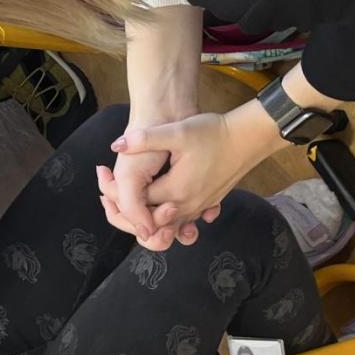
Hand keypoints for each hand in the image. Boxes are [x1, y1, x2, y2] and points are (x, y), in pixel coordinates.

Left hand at [107, 104, 278, 248]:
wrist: (249, 137)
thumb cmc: (214, 133)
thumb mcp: (178, 132)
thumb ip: (146, 139)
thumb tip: (117, 145)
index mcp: (176, 190)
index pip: (138, 204)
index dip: (119, 196)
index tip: (104, 186)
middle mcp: (188, 204)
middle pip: (151, 220)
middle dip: (129, 213)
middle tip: (107, 199)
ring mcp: (200, 206)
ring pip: (168, 223)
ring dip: (148, 216)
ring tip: (129, 200)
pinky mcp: (208, 202)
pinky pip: (184, 218)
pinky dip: (168, 215)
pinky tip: (158, 203)